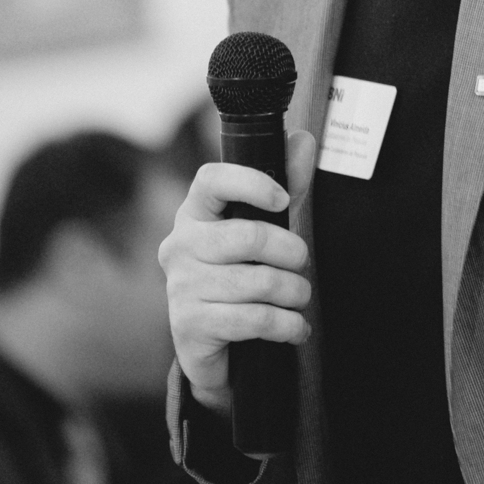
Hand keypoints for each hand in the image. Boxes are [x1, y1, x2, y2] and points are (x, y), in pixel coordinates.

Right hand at [158, 128, 317, 415]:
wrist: (212, 343)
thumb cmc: (240, 272)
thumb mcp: (264, 227)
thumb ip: (286, 184)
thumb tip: (303, 140)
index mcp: (195, 213)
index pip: (212, 180)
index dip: (251, 183)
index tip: (283, 199)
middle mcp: (179, 245)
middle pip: (248, 236)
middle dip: (291, 251)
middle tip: (302, 262)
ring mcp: (180, 286)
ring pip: (256, 282)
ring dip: (294, 292)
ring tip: (300, 297)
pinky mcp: (188, 325)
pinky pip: (252, 320)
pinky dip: (286, 325)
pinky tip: (295, 328)